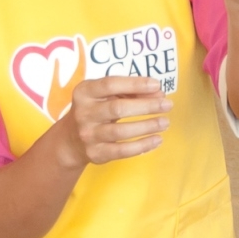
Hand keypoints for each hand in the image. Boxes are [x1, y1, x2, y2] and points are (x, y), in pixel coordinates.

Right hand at [49, 76, 169, 167]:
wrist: (71, 140)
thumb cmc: (96, 110)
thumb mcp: (105, 96)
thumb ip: (130, 92)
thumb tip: (158, 94)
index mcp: (84, 92)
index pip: (110, 84)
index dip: (135, 84)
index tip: (157, 85)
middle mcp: (83, 113)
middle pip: (117, 108)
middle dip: (146, 106)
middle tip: (168, 105)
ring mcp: (88, 134)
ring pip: (120, 131)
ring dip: (147, 126)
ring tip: (165, 122)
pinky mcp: (95, 153)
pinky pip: (122, 150)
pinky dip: (142, 146)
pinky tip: (157, 140)